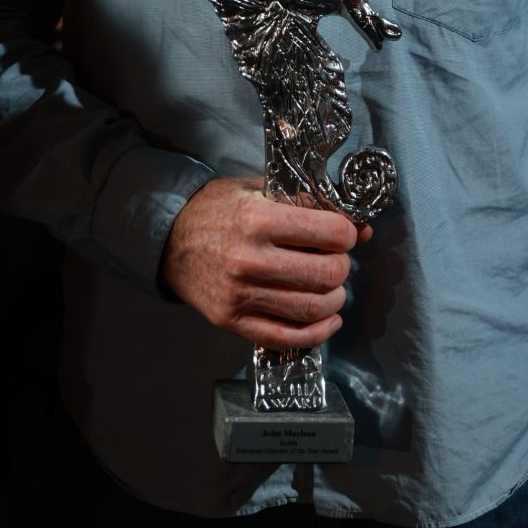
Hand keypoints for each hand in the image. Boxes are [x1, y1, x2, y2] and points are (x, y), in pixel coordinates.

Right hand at [161, 176, 371, 349]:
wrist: (167, 239)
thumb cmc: (217, 209)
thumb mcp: (260, 190)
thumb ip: (308, 204)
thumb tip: (360, 228)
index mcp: (259, 220)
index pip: (330, 233)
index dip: (347, 234)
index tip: (344, 234)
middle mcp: (250, 260)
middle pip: (327, 274)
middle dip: (343, 267)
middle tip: (336, 260)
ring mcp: (240, 295)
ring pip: (312, 309)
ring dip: (334, 300)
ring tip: (331, 288)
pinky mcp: (232, 321)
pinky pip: (286, 338)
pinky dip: (317, 334)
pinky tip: (327, 321)